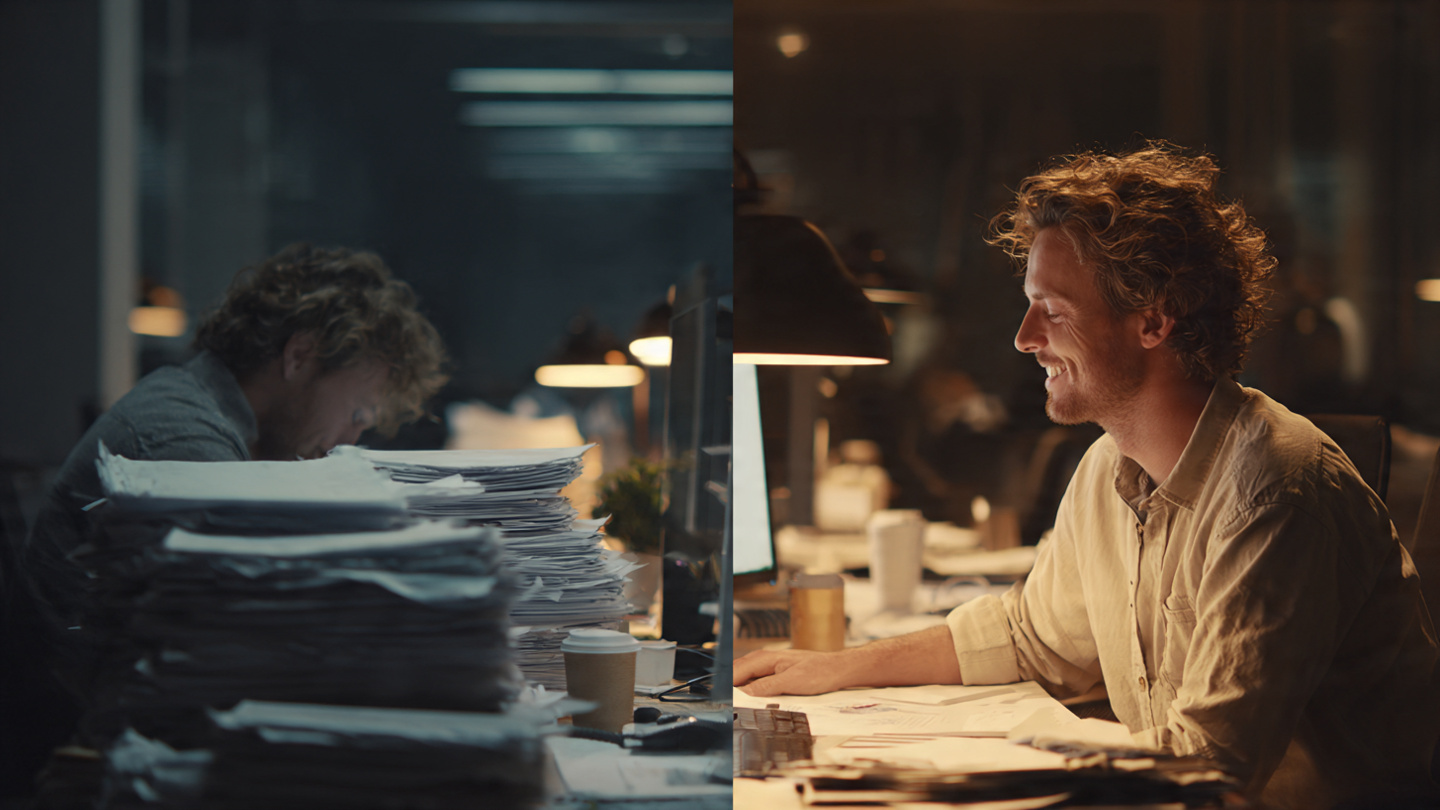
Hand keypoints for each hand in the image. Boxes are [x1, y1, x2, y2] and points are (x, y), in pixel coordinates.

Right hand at [732, 648, 854, 696]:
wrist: (838, 669)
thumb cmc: (819, 672)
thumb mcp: (792, 682)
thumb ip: (766, 687)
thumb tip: (744, 693)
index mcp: (765, 658)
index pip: (736, 673)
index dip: (726, 688)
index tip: (720, 703)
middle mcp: (764, 660)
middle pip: (736, 674)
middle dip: (728, 689)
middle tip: (723, 708)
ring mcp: (769, 666)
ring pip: (745, 678)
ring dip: (738, 690)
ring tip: (733, 707)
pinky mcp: (775, 674)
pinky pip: (755, 682)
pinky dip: (749, 691)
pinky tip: (750, 701)